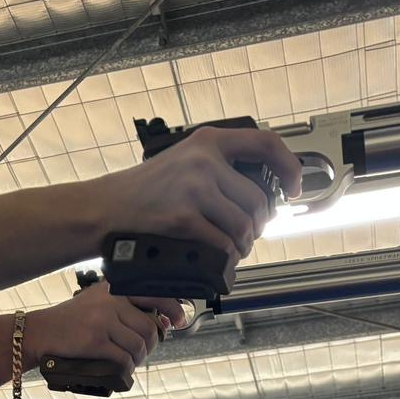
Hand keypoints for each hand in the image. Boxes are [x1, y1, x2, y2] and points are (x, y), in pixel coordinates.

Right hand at [25, 281, 185, 380]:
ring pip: (139, 345)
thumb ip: (123, 306)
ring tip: (128, 361)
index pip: (154, 293)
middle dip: (150, 345)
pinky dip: (125, 369)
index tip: (179, 320)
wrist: (39, 332)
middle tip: (141, 352)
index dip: (172, 308)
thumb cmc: (69, 321)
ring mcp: (103, 320)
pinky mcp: (95, 341)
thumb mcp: (96, 301)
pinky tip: (120, 370)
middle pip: (150, 327)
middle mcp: (111, 300)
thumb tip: (160, 322)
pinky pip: (123, 359)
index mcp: (114, 288)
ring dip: (137, 359)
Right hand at [94, 126, 303, 264]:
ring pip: (245, 225)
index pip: (266, 144)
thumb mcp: (182, 161)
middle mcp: (204, 161)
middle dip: (260, 224)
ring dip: (245, 244)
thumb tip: (262, 194)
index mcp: (208, 142)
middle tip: (249, 233)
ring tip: (235, 248)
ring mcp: (194, 189)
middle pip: (259, 200)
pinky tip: (220, 257)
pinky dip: (226, 256)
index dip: (290, 167)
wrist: (105, 208)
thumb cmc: (144, 191)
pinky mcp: (183, 219)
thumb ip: (218, 168)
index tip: (294, 187)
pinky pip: (223, 243)